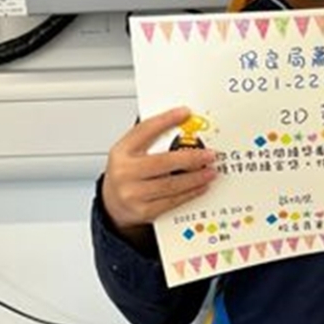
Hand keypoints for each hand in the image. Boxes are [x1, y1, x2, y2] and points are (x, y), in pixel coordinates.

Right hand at [101, 106, 217, 234]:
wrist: (113, 205)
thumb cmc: (126, 175)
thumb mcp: (130, 153)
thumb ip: (150, 141)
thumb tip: (181, 129)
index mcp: (121, 152)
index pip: (145, 131)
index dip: (166, 120)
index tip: (185, 113)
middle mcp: (125, 173)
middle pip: (163, 162)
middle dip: (191, 157)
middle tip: (209, 154)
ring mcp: (133, 194)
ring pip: (171, 184)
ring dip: (195, 178)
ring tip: (209, 171)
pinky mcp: (144, 211)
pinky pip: (172, 201)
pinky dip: (190, 193)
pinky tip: (200, 187)